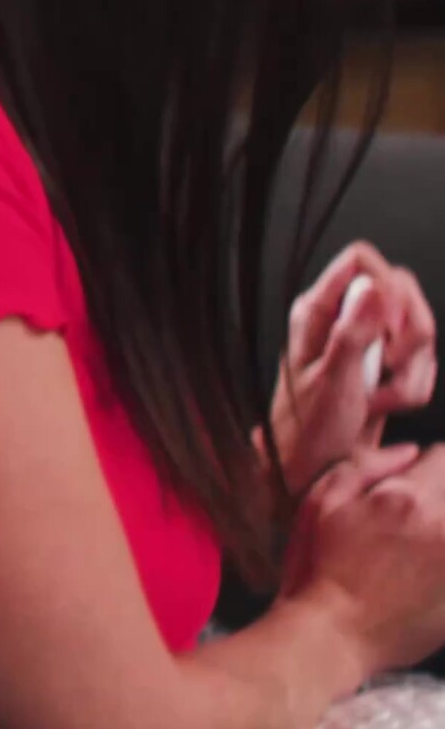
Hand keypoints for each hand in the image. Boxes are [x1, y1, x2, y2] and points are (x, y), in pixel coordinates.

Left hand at [271, 243, 437, 493]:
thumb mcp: (332, 380)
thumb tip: (375, 286)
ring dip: (410, 373)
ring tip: (375, 398)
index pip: (363, 260)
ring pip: (419, 333)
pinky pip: (422, 365)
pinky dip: (412, 389)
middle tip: (386, 366)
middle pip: (403, 292)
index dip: (387, 286)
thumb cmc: (306, 427)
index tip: (387, 327)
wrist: (312, 469)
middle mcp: (342, 319)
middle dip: (410, 336)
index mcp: (318, 310)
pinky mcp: (384, 368)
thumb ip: (353, 332)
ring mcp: (366, 342)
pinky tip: (383, 406)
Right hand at [281, 443, 444, 674]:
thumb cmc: (318, 569)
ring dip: (441, 525)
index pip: (444, 456)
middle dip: (437, 496)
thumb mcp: (320, 503)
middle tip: (410, 521)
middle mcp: (443, 527)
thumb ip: (365, 465)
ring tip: (416, 548)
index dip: (424, 467)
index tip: (410, 485)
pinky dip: (443, 558)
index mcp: (407, 499)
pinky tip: (425, 570)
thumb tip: (409, 451)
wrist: (335, 635)